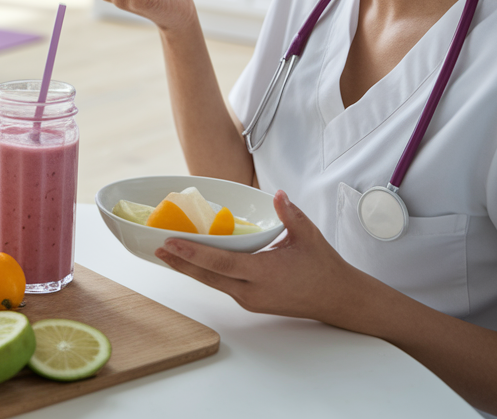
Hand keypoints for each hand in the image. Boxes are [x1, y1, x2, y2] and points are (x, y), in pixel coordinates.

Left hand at [154, 191, 364, 324]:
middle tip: (158, 247)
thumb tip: (277, 194)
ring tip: (167, 254)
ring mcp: (251, 300)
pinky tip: (193, 262)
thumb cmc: (324, 268)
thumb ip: (290, 214)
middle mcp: (253, 291)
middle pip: (208, 278)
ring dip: (190, 269)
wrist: (338, 299)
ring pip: (213, 284)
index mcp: (265, 274)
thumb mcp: (309, 236)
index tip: (171, 243)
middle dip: (180, 263)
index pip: (222, 264)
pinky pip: (222, 286)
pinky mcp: (252, 303)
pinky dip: (206, 274)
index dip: (194, 254)